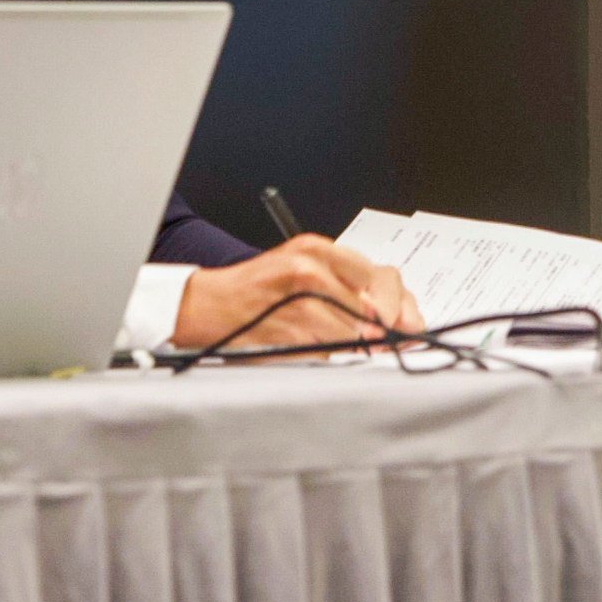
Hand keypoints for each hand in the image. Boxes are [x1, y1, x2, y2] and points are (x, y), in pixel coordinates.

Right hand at [174, 237, 425, 352]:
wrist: (209, 303)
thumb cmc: (257, 289)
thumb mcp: (300, 272)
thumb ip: (340, 286)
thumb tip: (381, 315)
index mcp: (315, 248)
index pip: (374, 275)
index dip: (389, 303)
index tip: (392, 322)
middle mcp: (308, 266)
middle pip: (366, 305)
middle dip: (371, 328)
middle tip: (371, 340)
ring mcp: (297, 297)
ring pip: (347, 331)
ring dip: (345, 343)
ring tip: (324, 339)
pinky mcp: (287, 326)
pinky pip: (323, 348)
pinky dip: (322, 353)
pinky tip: (305, 344)